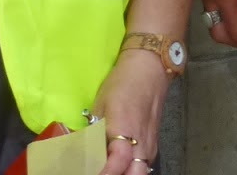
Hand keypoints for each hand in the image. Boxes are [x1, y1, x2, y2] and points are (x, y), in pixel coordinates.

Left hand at [91, 49, 170, 174]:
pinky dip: (130, 170)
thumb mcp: (101, 105)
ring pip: (140, 173)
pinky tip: (118, 166)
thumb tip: (83, 151)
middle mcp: (142, 143)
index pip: (118, 162)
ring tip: (106, 168)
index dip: (105, 172)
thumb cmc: (122, 84)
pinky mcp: (153, 146)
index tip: (88, 172)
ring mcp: (150, 147)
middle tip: (97, 171)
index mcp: (126, 129)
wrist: (149, 71)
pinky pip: (143, 166)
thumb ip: (95, 131)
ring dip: (124, 174)